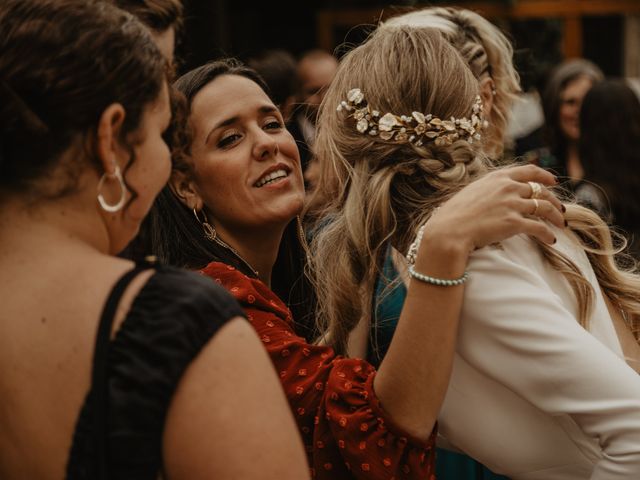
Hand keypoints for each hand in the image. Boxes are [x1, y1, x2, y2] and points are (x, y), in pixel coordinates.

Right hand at [423, 164, 564, 254]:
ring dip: (556, 216)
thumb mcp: (471, 192)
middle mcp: (507, 187)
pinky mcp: (513, 223)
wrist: (449, 230)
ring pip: (544, 207)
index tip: (553, 181)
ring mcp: (511, 204)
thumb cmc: (454, 215)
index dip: (544, 176)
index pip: (529, 171)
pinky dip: (548, 234)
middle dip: (554, 200)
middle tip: (560, 209)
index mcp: (497, 177)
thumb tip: (494, 192)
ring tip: (561, 224)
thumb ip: (488, 189)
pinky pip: (539, 228)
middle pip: (541, 190)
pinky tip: (551, 240)